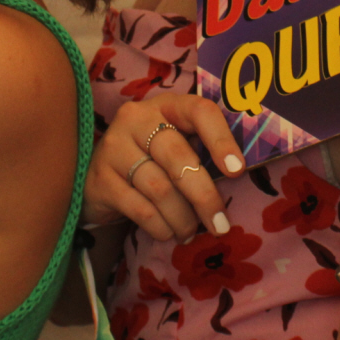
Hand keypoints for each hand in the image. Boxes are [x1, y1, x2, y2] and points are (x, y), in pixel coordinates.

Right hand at [83, 92, 245, 240]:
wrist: (101, 179)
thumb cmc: (152, 161)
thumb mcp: (177, 145)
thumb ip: (202, 152)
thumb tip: (238, 179)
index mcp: (166, 105)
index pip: (199, 111)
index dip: (221, 139)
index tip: (237, 171)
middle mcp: (136, 118)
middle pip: (178, 158)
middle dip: (204, 197)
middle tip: (220, 225)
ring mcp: (114, 147)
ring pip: (160, 189)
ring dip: (182, 218)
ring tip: (190, 232)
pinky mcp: (100, 179)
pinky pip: (140, 209)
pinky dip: (160, 227)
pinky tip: (168, 233)